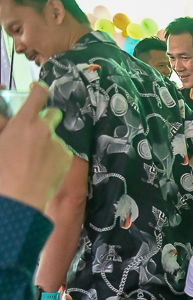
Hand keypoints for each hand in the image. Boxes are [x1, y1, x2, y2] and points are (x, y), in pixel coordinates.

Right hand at [0, 82, 71, 213]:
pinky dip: (53, 156)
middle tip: (34, 130)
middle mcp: (45, 129)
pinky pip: (60, 152)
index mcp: (24, 121)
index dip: (39, 90)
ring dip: (47, 142)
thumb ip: (4, 125)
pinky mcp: (66, 158)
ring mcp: (58, 144)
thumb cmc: (2, 169)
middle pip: (53, 114)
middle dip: (46, 118)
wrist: (18, 197)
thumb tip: (8, 119)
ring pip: (54, 137)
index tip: (37, 90)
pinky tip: (42, 168)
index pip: (38, 95)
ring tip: (34, 159)